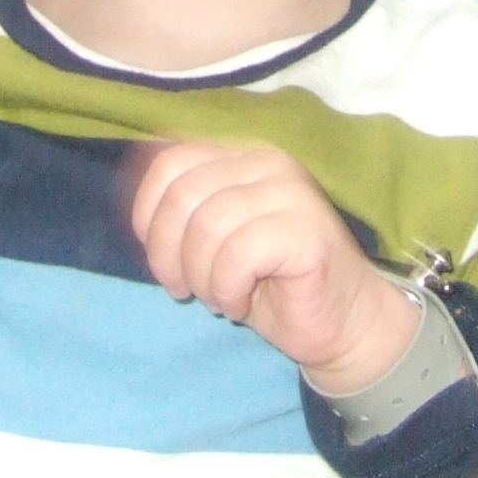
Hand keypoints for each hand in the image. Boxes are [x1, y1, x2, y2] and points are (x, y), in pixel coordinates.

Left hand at [129, 142, 420, 394]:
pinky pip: (238, 254)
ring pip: (207, 226)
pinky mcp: (307, 229)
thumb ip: (181, 213)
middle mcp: (267, 161)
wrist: (339, 323)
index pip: (168, 162)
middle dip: (170, 255)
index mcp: (240, 155)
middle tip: (187, 288)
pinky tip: (242, 303)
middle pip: (182, 195)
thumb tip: (138, 210)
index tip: (164, 260)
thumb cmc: (269, 283)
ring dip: (202, 277)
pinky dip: (227, 288)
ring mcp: (291, 191)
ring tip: (221, 296)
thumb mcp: (211, 241)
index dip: (148, 216)